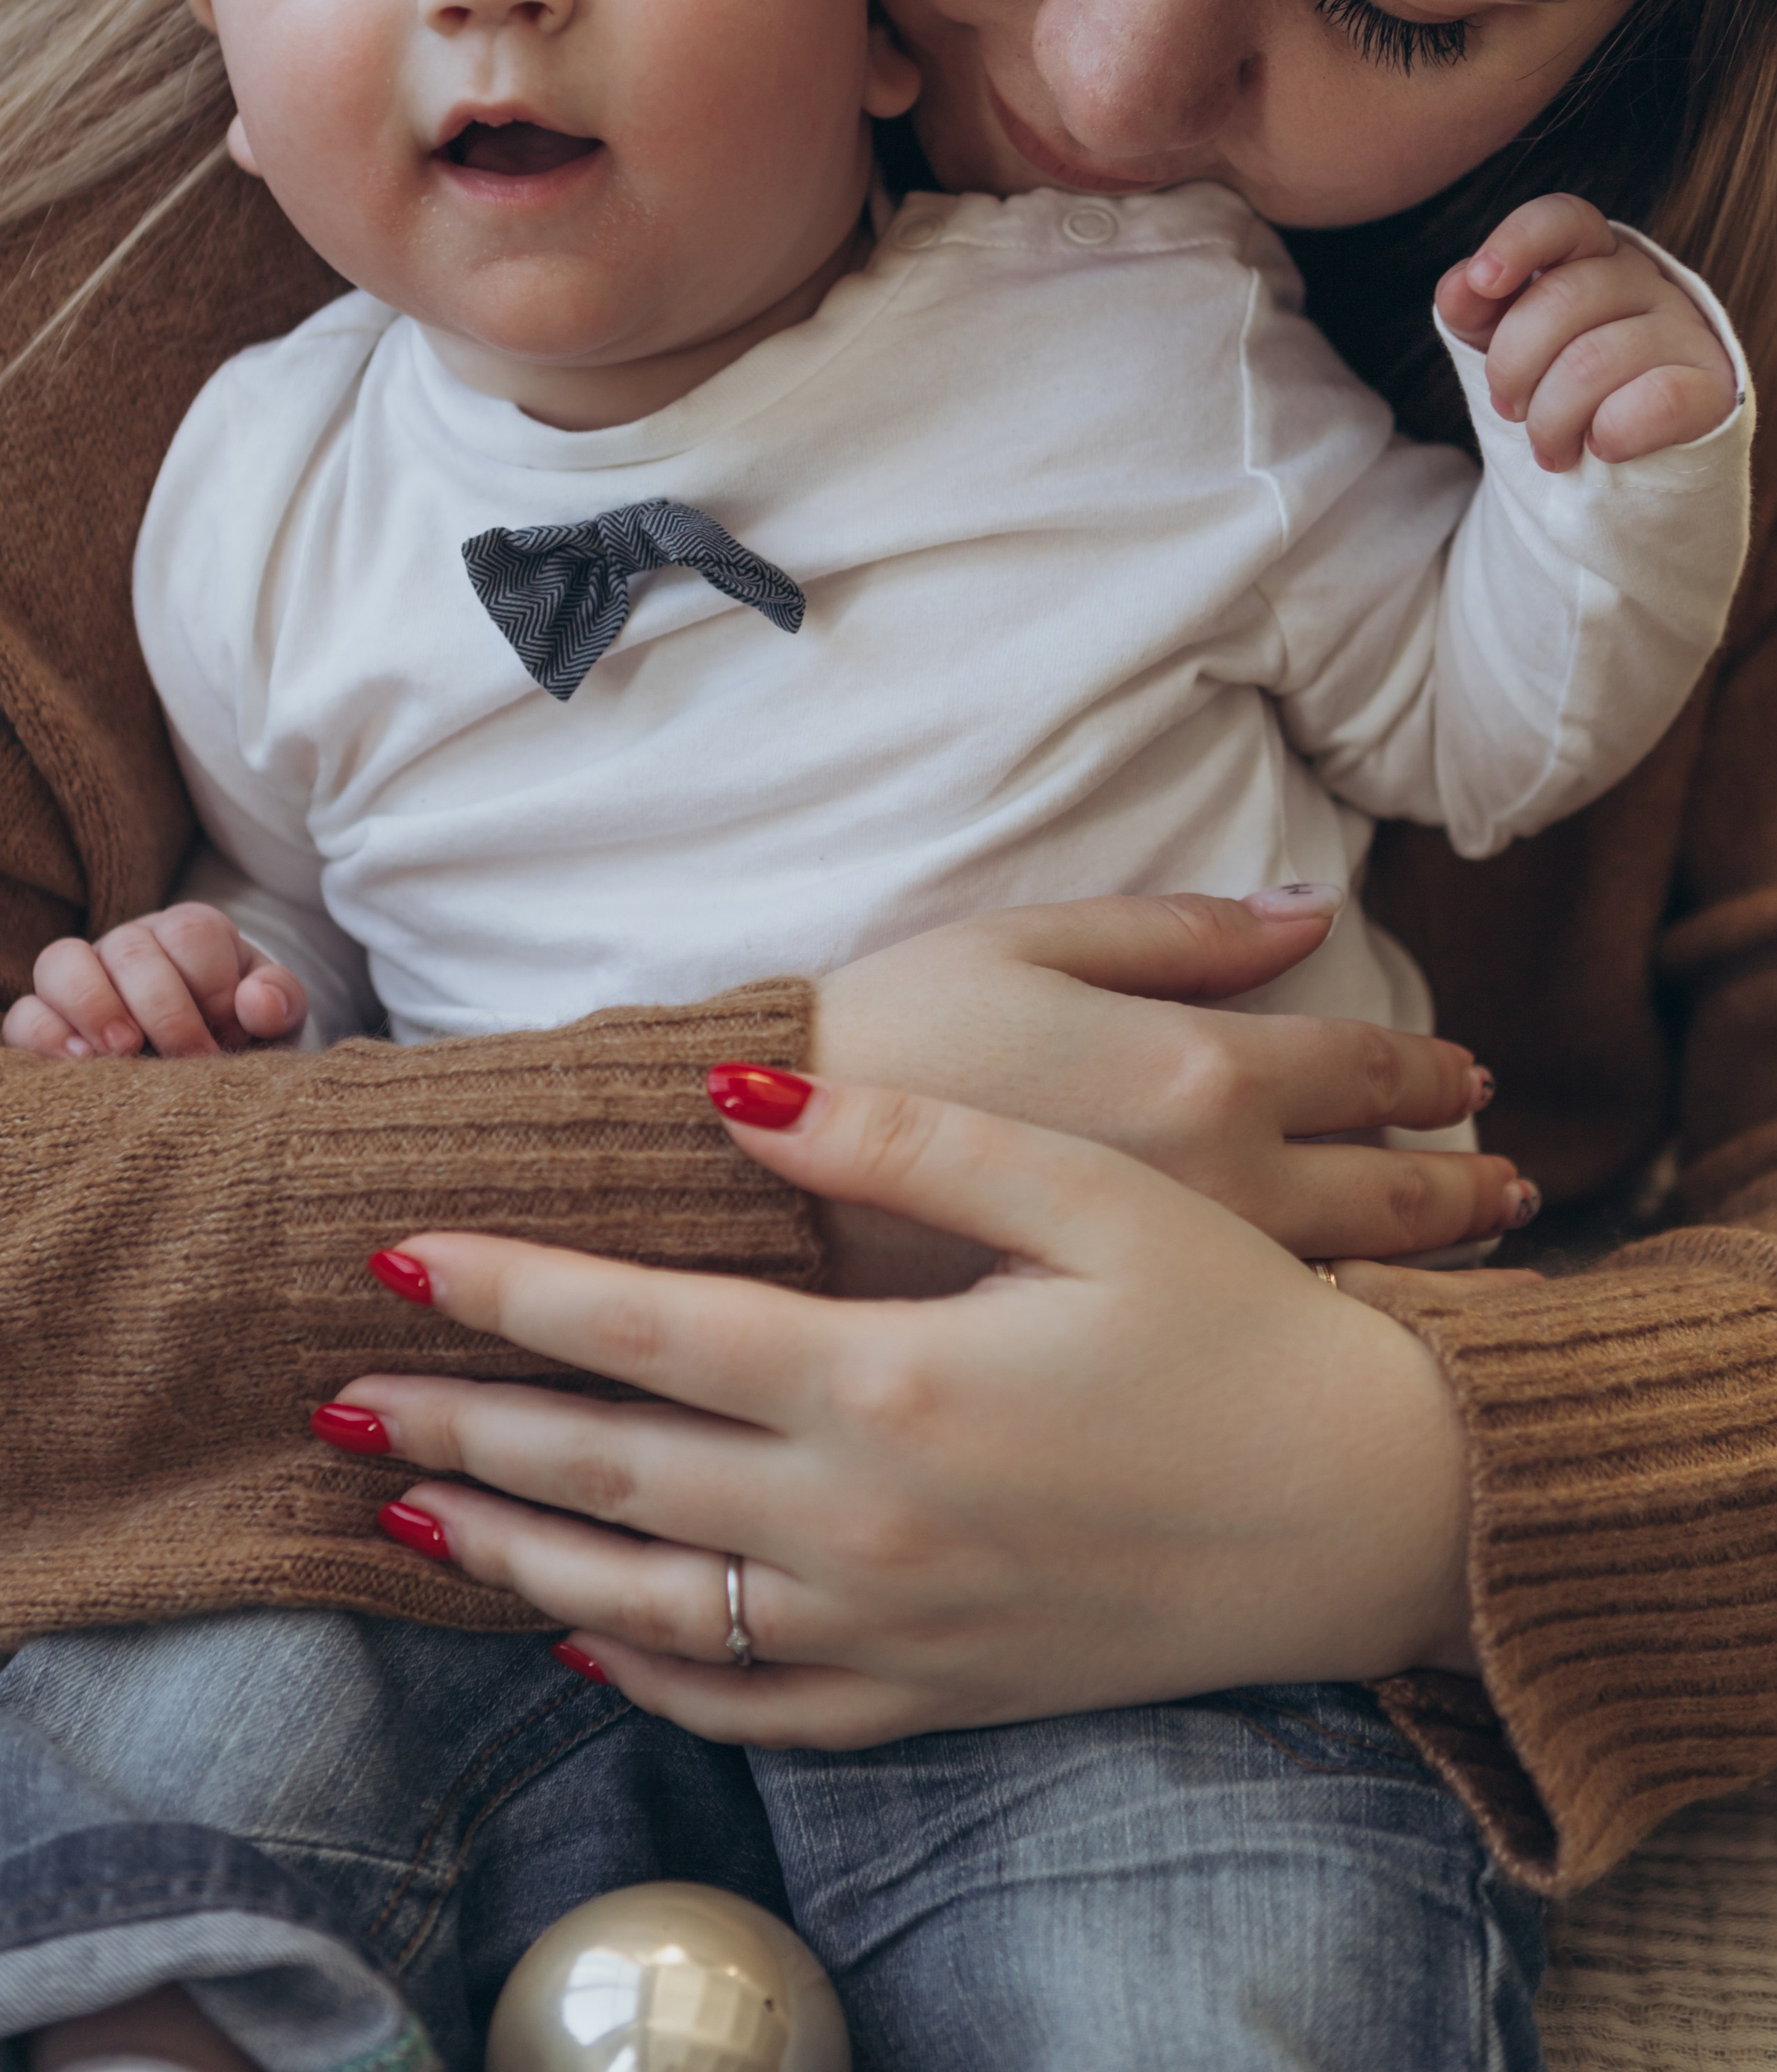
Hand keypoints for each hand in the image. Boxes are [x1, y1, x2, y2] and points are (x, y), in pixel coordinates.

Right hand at [1, 902, 307, 1058]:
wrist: (207, 1065)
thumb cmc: (241, 1032)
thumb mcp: (274, 1016)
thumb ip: (279, 1001)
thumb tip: (256, 1003)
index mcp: (189, 933)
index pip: (191, 932)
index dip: (213, 985)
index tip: (230, 1034)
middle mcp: (130, 945)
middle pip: (130, 949)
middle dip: (163, 1006)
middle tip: (188, 1057)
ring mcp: (81, 979)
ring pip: (61, 963)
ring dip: (94, 1007)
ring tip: (124, 1052)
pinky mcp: (44, 1021)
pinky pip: (25, 1015)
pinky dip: (45, 1037)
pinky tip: (78, 1065)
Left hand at [329, 1075, 1541, 1745]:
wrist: (1367, 1515)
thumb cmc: (1240, 1333)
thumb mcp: (1094, 1197)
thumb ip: (907, 1141)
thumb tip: (744, 1088)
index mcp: (892, 1383)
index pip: (644, 1333)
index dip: (510, 1289)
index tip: (402, 1255)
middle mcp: (865, 1526)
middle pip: (608, 1475)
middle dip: (457, 1430)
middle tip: (337, 1399)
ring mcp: (892, 1631)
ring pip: (644, 1608)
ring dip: (510, 1556)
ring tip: (402, 1516)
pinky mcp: (933, 1697)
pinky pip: (747, 1711)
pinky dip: (644, 1678)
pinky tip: (580, 1640)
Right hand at [809, 889, 1525, 1288]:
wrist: (757, 1183)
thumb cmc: (884, 1040)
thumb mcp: (1030, 942)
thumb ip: (1183, 932)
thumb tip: (1309, 910)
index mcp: (1203, 1072)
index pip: (1368, 1070)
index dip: (1430, 1070)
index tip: (1469, 1073)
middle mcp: (1226, 1188)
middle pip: (1395, 1193)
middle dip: (1463, 1184)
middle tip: (1510, 1184)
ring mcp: (1186, 1288)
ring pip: (1358, 1280)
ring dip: (1429, 1264)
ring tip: (1472, 1252)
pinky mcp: (1135, 1358)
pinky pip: (1279, 1347)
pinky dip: (1344, 1333)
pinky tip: (1361, 1332)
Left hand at [1434, 191, 1736, 468]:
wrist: (1629, 451)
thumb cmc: (1559, 381)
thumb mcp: (1506, 341)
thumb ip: (1476, 309)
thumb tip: (1460, 285)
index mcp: (1592, 256)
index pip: (1563, 219)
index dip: (1519, 241)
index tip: (1483, 280)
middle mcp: (1644, 280)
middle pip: (1562, 300)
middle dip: (1512, 368)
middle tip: (1509, 408)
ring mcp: (1684, 328)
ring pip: (1594, 361)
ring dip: (1550, 420)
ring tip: (1549, 448)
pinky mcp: (1711, 384)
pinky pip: (1654, 401)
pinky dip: (1610, 435)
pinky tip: (1600, 448)